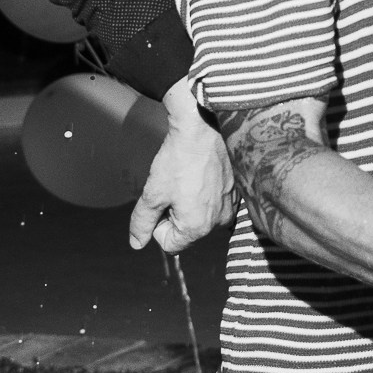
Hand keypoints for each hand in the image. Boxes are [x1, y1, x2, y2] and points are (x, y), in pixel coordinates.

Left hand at [129, 76, 236, 251]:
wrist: (203, 128)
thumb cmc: (178, 159)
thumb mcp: (152, 193)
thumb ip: (142, 222)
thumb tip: (136, 243)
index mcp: (197, 227)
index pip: (169, 244)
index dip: (158, 224)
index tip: (161, 201)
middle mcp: (218, 222)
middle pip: (186, 232)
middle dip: (175, 214)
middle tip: (174, 187)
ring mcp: (230, 207)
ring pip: (200, 217)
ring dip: (190, 204)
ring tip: (188, 179)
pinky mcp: (236, 193)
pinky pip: (215, 204)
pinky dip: (205, 194)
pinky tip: (201, 175)